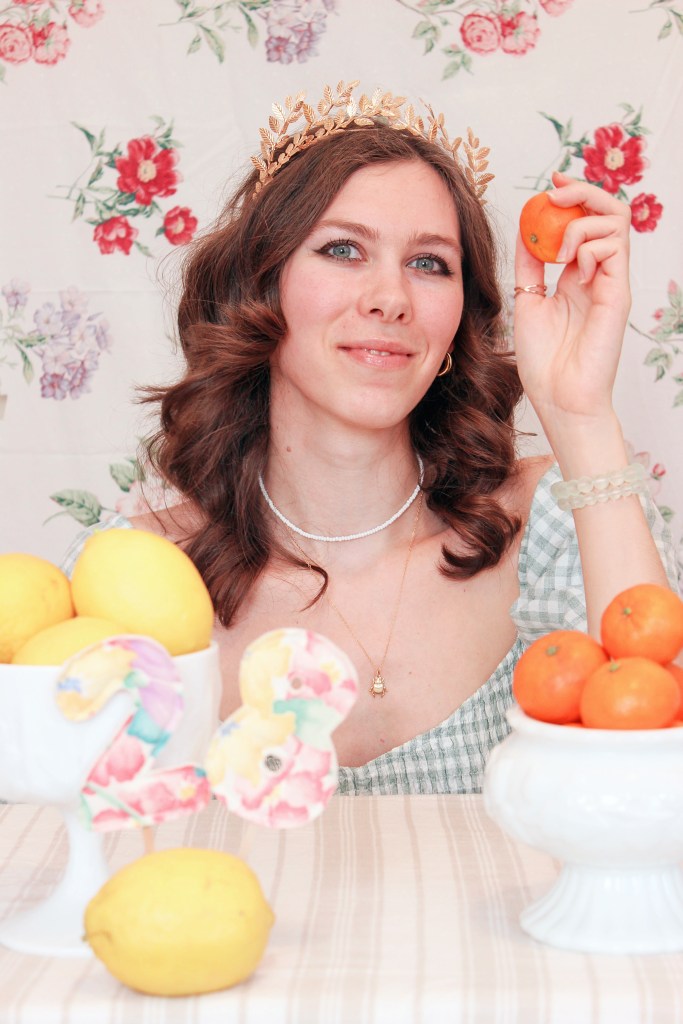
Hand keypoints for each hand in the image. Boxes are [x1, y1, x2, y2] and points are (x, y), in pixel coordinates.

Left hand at [513, 171, 631, 434]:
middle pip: (608, 212)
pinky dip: (588, 246)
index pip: (586, 221)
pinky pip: (613, 248)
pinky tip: (570, 270)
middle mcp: (598, 274)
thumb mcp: (527, 301)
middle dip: (582, 192)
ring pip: (614, 222)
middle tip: (556, 192)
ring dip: (580, 223)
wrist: (558, 399)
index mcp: (577, 275)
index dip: (572, 197)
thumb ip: (530, 264)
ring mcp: (610, 282)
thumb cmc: (544, 363)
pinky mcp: (618, 294)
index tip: (550, 185)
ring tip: (556, 252)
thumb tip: (526, 225)